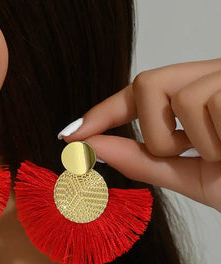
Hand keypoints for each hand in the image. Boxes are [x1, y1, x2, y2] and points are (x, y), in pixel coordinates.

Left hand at [61, 58, 220, 212]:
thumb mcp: (189, 175)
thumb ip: (142, 162)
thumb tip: (89, 149)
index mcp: (197, 95)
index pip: (139, 93)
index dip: (103, 112)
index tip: (70, 136)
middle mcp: (210, 76)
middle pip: (148, 83)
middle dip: (156, 132)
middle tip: (185, 153)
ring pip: (178, 98)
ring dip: (194, 141)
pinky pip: (205, 104)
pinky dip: (215, 140)